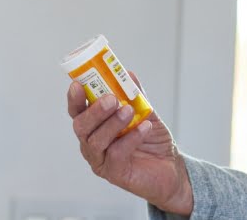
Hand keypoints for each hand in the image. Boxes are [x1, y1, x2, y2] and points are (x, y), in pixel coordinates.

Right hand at [67, 72, 193, 214]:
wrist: (171, 165)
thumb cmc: (152, 138)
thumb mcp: (144, 111)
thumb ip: (134, 94)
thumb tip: (127, 73)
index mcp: (95, 126)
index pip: (78, 111)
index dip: (75, 98)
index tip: (77, 84)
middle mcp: (92, 143)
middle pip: (81, 126)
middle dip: (94, 111)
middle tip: (111, 99)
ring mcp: (101, 160)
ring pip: (95, 141)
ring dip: (112, 123)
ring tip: (129, 111)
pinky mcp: (115, 173)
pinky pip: (116, 154)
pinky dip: (131, 138)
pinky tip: (144, 127)